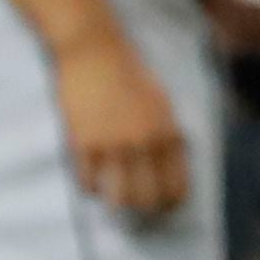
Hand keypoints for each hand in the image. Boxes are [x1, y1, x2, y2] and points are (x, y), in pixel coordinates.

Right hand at [51, 24, 188, 215]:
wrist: (94, 50)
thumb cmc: (129, 70)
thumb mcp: (162, 100)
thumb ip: (168, 132)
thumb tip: (174, 161)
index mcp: (166, 131)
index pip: (175, 185)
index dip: (171, 202)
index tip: (165, 206)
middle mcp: (143, 142)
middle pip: (148, 198)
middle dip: (145, 209)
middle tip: (139, 209)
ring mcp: (112, 144)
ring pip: (119, 198)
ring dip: (118, 203)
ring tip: (115, 199)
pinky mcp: (84, 143)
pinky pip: (89, 183)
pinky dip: (91, 188)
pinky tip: (93, 182)